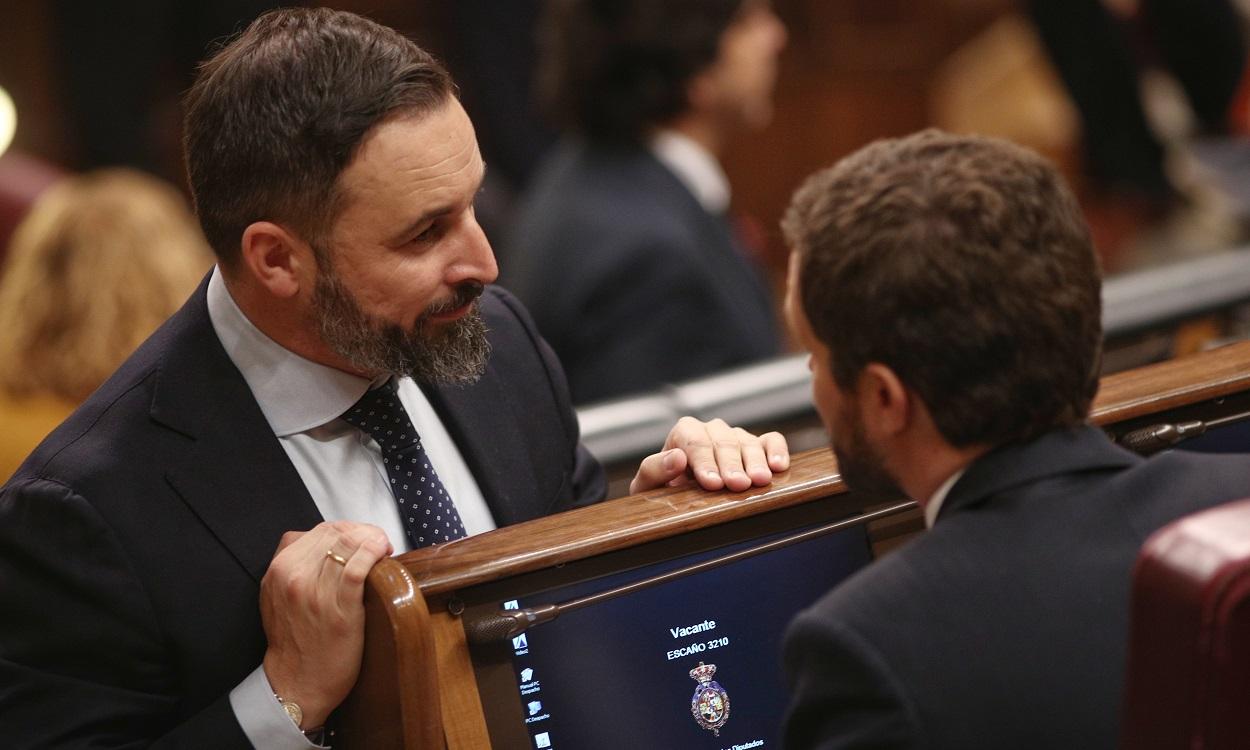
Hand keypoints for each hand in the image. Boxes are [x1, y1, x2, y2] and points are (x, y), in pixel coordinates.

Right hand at [260, 521, 392, 729]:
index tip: (362, 539)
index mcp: (279, 568)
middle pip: (337, 533)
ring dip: (373, 540)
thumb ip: (296, 565)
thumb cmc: (295, 639)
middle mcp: (293, 575)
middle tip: (377, 543)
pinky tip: (383, 554)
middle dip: (362, 532)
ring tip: (383, 549)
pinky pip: (358, 567)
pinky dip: (374, 553)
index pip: (320, 530)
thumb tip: (329, 542)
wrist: (297, 681)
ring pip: (349, 544)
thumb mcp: (278, 595)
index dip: (348, 529)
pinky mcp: (339, 607)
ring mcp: (315, 591)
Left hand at [630, 416, 789, 493]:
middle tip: (737, 485)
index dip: (704, 462)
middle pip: (724, 442)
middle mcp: (712, 429)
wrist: (678, 497)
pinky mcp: (757, 446)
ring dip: (755, 462)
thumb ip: (655, 469)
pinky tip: (779, 466)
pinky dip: (776, 450)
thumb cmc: (662, 491)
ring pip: (747, 442)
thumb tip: (677, 458)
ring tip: (760, 480)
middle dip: (731, 464)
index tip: (712, 483)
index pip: (695, 442)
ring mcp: (736, 436)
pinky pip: (771, 440)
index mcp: (685, 432)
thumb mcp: (647, 485)